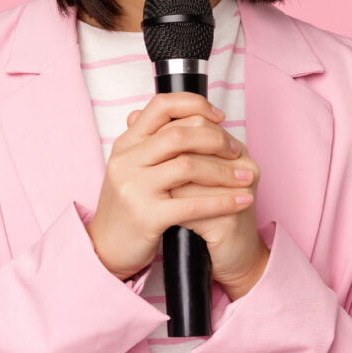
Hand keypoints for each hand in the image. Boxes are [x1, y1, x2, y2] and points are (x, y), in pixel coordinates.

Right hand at [85, 92, 258, 283]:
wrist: (105, 247)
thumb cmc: (127, 205)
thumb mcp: (133, 167)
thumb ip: (154, 142)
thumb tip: (187, 115)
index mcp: (126, 144)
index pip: (161, 106)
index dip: (195, 105)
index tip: (218, 117)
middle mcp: (126, 161)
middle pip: (179, 134)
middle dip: (216, 139)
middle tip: (235, 151)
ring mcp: (134, 188)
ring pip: (188, 166)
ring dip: (225, 171)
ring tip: (246, 177)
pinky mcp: (146, 216)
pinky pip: (193, 205)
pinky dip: (223, 201)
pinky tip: (241, 201)